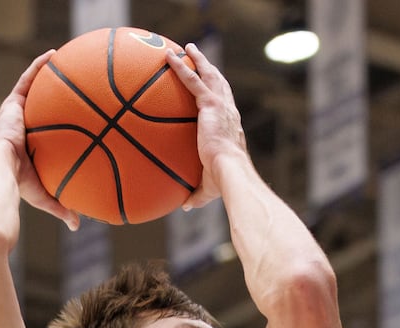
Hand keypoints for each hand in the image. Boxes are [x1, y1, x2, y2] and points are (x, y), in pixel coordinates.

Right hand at [0, 50, 79, 229]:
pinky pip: (28, 79)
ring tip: (62, 60)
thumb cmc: (16, 187)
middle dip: (50, 95)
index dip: (50, 123)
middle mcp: (19, 127)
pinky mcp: (12, 103)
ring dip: (45, 73)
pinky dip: (39, 66)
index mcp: (24, 147)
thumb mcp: (43, 195)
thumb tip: (78, 225)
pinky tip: (55, 54)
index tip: (66, 118)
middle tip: (67, 86)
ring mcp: (15, 113)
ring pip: (32, 89)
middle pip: (37, 107)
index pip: (40, 132)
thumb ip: (61, 206)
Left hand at [164, 43, 247, 209]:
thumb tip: (184, 207)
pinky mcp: (210, 104)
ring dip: (198, 60)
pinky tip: (169, 58)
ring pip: (209, 75)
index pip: (224, 106)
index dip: (218, 94)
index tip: (211, 88)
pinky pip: (192, 80)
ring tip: (187, 48)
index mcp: (230, 127)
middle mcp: (228, 111)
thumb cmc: (223, 182)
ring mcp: (221, 105)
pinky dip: (181, 68)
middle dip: (210, 68)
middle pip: (220, 83)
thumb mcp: (207, 188)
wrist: (230, 171)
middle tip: (199, 57)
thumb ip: (196, 195)